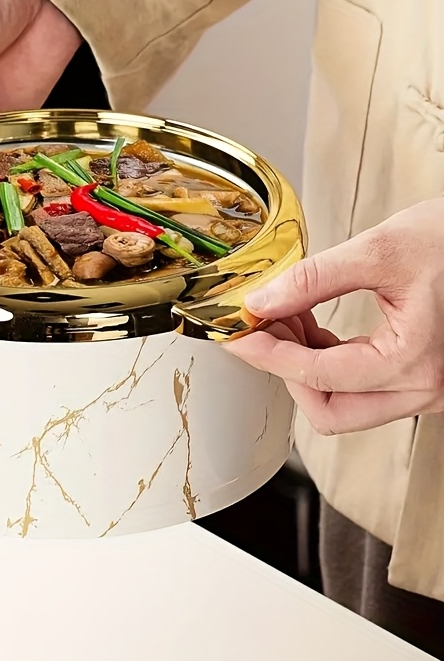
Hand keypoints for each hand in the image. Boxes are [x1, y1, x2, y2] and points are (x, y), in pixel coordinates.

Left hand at [225, 198, 443, 433]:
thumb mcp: (379, 249)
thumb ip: (314, 279)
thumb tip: (261, 302)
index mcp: (415, 361)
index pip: (320, 376)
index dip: (269, 356)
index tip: (237, 337)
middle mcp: (424, 388)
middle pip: (330, 411)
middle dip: (286, 372)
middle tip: (262, 329)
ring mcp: (424, 388)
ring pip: (343, 405)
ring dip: (304, 367)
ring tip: (286, 318)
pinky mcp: (417, 378)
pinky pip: (359, 388)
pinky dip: (326, 362)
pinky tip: (310, 324)